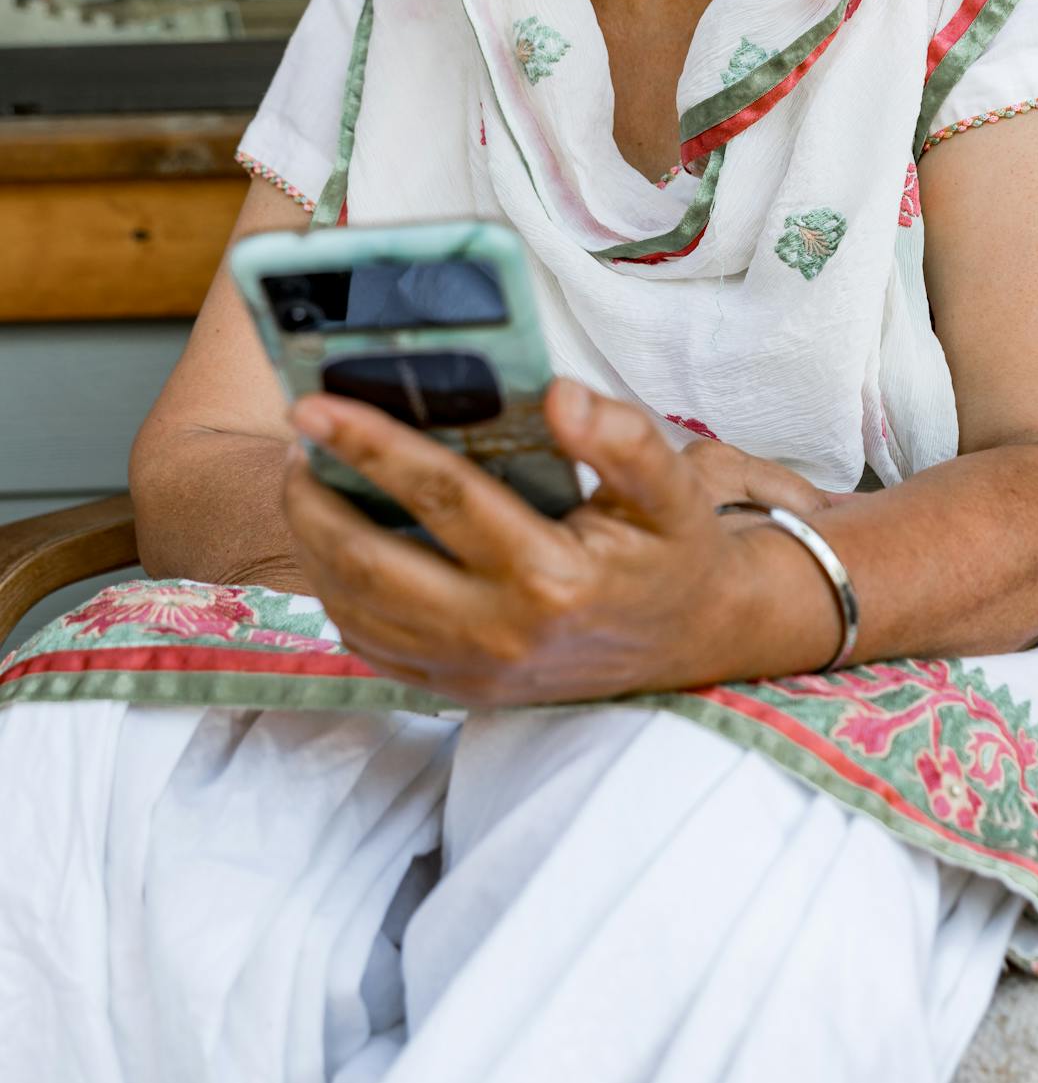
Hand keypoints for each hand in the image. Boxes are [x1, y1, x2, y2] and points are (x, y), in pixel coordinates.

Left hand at [282, 382, 839, 706]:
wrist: (696, 640)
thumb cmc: (675, 551)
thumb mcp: (673, 489)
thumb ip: (624, 440)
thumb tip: (559, 393)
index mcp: (551, 578)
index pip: (441, 497)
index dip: (370, 444)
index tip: (314, 403)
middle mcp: (501, 634)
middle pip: (370, 563)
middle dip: (315, 497)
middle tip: (296, 439)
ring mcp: (473, 670)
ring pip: (356, 608)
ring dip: (315, 541)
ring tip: (306, 478)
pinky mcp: (458, 688)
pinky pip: (370, 644)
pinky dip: (337, 590)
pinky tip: (336, 539)